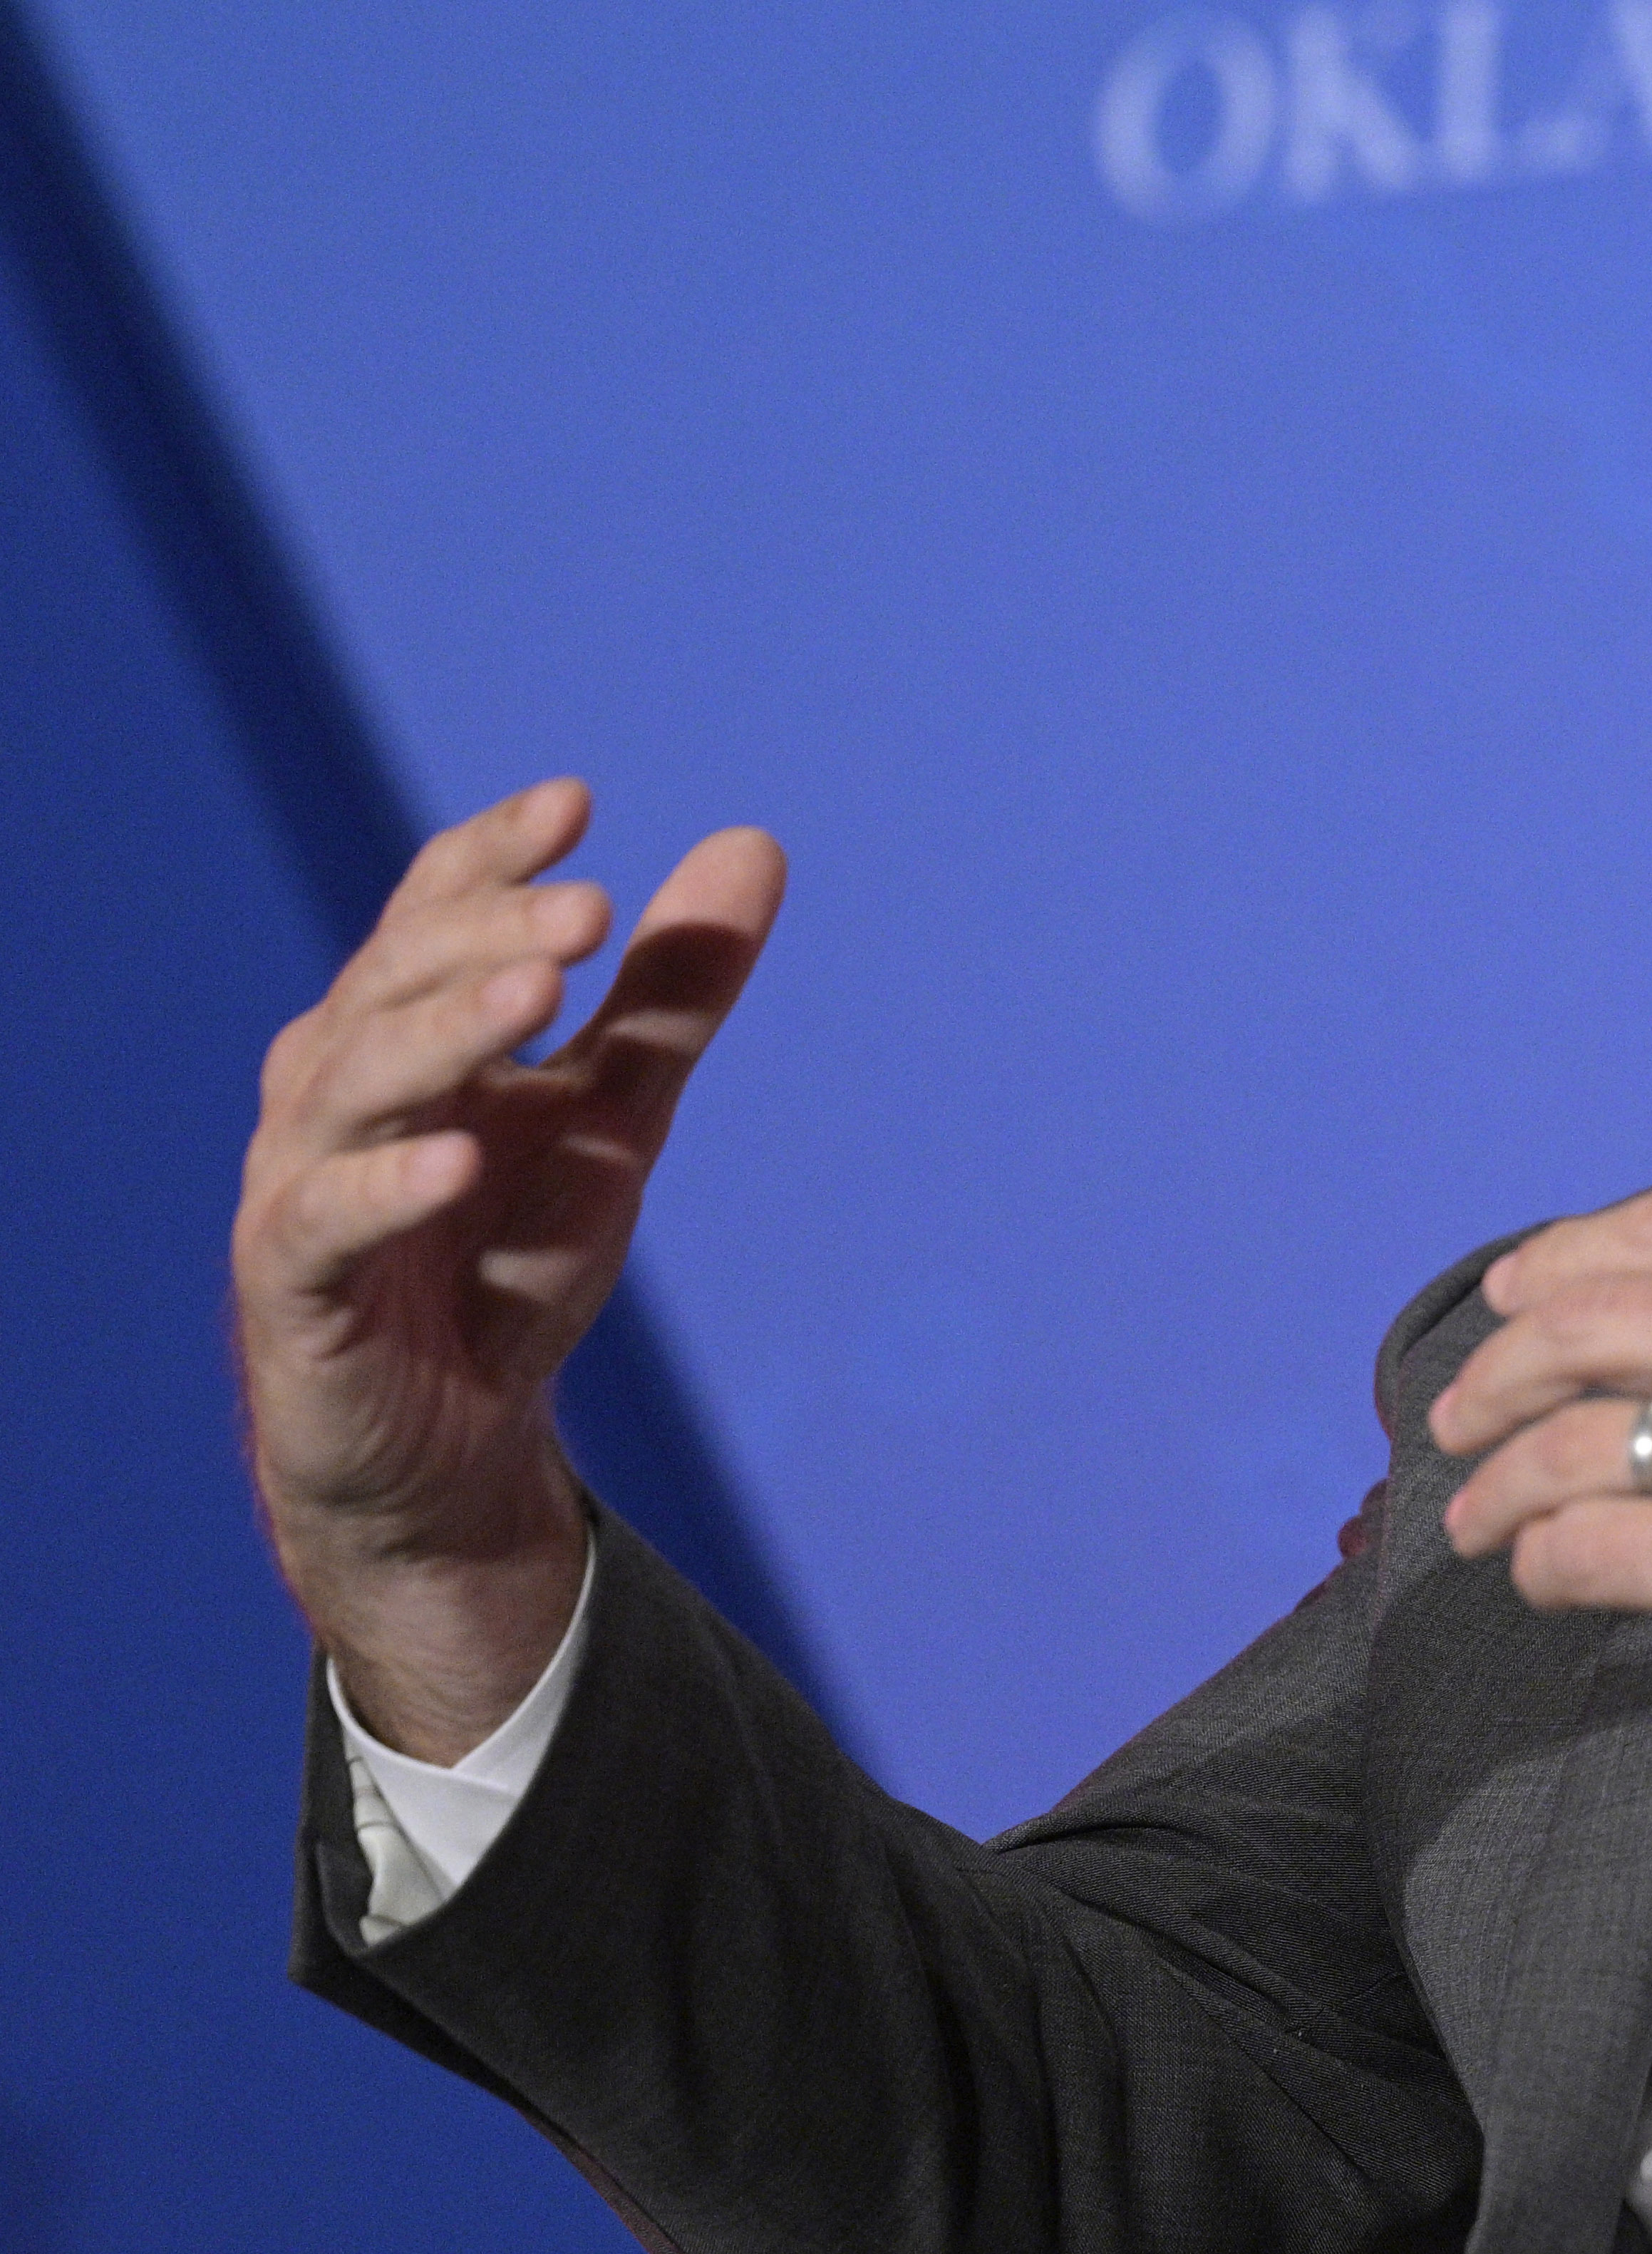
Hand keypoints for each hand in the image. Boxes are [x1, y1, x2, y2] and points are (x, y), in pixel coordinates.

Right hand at [232, 778, 784, 1759]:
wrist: (454, 1451)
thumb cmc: (507, 1263)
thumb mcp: (615, 1120)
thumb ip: (669, 997)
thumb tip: (754, 842)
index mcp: (403, 1036)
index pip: (432, 913)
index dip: (491, 856)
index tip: (577, 803)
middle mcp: (335, 1093)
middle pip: (390, 982)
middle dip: (484, 937)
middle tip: (589, 909)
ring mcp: (301, 1188)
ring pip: (351, 1082)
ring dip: (441, 1031)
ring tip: (536, 994)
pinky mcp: (295, 1294)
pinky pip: (323, 1224)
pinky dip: (385, 1185)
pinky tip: (457, 1155)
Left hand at [1429, 1076, 1651, 1854]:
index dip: (1563, 1264)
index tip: (1517, 1299)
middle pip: (1589, 1325)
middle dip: (1500, 1368)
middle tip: (1463, 1411)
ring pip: (1575, 1444)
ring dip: (1499, 1481)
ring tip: (1478, 1515)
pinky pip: (1597, 1550)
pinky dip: (1547, 1563)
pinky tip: (1543, 1577)